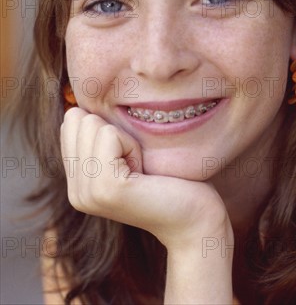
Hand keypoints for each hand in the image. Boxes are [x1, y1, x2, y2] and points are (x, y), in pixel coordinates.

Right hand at [60, 107, 231, 250]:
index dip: (106, 128)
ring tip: (141, 170)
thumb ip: (97, 137)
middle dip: (114, 132)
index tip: (129, 157)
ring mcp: (87, 193)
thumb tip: (80, 107)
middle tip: (137, 164)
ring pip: (92, 124)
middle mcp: (75, 192)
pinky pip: (109, 135)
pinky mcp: (106, 188)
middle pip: (77, 119)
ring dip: (125, 139)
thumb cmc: (168, 179)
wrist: (195, 218)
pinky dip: (132, 145)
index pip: (71, 122)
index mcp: (76, 183)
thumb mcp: (124, 155)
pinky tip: (144, 173)